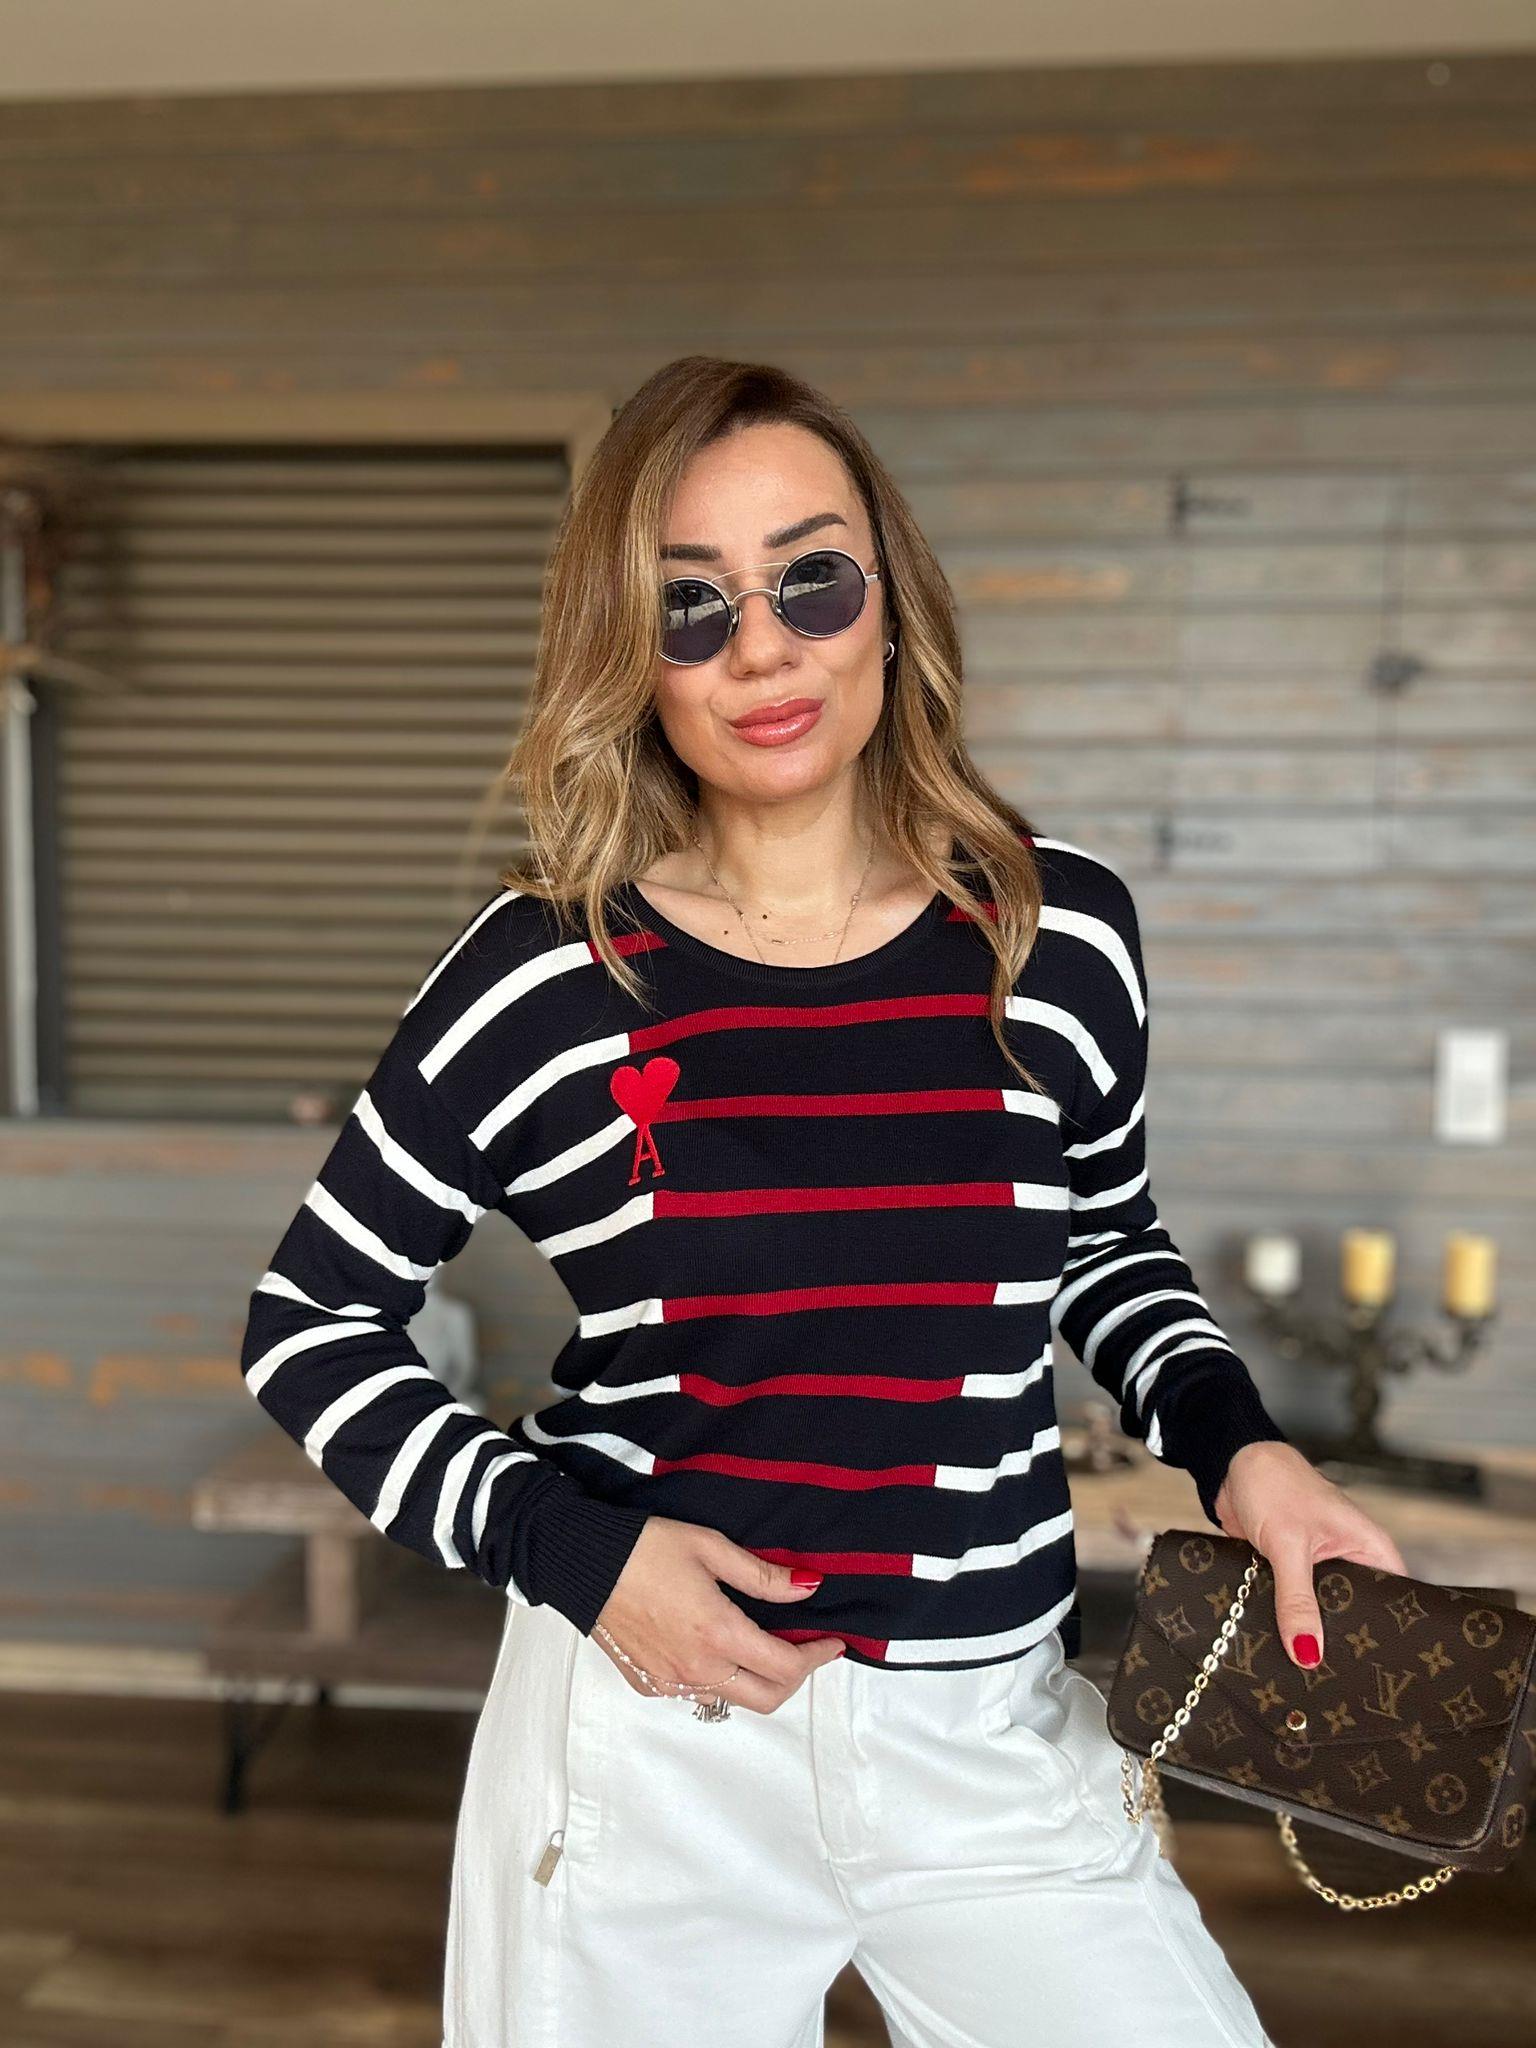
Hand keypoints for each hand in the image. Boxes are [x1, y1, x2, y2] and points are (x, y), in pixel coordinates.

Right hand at [591, 1516, 846, 1711]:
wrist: (582, 1562)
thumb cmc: (644, 1548)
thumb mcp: (711, 1548)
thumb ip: (764, 1576)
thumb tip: (809, 1586)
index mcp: (718, 1634)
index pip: (786, 1667)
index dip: (817, 1656)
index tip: (831, 1641)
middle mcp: (697, 1668)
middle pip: (768, 1698)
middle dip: (796, 1677)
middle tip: (804, 1648)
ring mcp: (671, 1682)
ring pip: (733, 1699)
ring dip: (758, 1680)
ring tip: (763, 1645)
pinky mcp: (649, 1684)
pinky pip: (698, 1693)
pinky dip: (721, 1679)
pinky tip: (718, 1648)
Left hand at [1211, 1441, 1409, 1671]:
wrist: (1231, 1465)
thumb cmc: (1274, 1484)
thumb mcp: (1289, 1545)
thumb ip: (1298, 1599)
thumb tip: (1308, 1651)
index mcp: (1370, 1548)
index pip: (1394, 1602)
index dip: (1385, 1636)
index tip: (1376, 1672)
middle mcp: (1351, 1559)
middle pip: (1356, 1612)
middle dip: (1340, 1639)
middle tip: (1333, 1678)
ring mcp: (1321, 1566)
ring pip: (1321, 1611)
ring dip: (1308, 1628)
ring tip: (1304, 1668)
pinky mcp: (1291, 1570)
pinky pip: (1294, 1603)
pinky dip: (1286, 1617)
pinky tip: (1279, 1642)